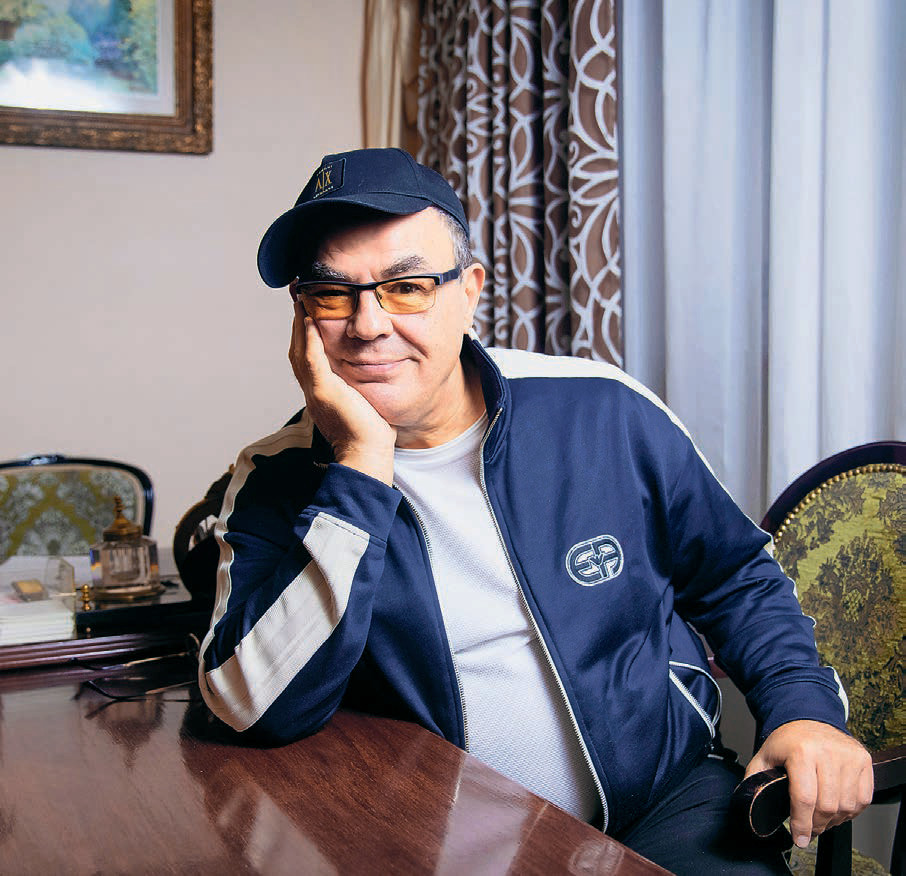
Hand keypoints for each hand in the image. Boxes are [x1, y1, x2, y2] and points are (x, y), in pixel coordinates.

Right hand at [289, 303, 395, 483]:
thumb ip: (362, 384)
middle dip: (298, 320)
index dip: (306, 331)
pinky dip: (309, 338)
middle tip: (298, 295)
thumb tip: (374, 370)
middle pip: (298, 347)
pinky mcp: (323, 391)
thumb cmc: (371, 433)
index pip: (308, 355)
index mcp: (320, 391)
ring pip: (300, 349)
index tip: (308, 309)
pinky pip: (311, 359)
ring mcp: (315, 389)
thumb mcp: (364, 400)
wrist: (367, 454)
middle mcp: (312, 388)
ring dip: (299, 322)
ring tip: (301, 299)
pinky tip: (309, 318)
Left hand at [744, 720, 872, 847]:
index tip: (800, 838)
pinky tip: (837, 809)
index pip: (804, 797)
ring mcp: (848, 756)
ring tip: (821, 819)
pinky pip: (863, 799)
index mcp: (801, 751)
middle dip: (816, 825)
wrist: (808, 718)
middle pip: (826, 806)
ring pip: (846, 806)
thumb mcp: (765, 756)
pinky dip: (851, 811)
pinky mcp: (862, 760)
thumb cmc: (787, 740)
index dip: (801, 823)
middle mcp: (827, 752)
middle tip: (809, 830)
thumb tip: (750, 802)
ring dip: (834, 820)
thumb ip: (756, 779)